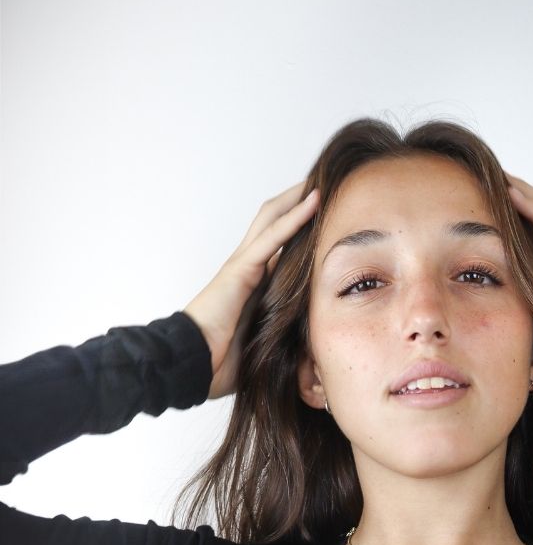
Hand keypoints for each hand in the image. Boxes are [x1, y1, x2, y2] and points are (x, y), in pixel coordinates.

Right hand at [182, 181, 321, 399]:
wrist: (192, 366)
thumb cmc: (222, 363)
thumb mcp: (268, 345)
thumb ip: (289, 338)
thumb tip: (318, 352)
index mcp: (255, 283)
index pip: (281, 246)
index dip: (302, 228)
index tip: (329, 217)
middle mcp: (249, 267)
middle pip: (276, 221)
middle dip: (300, 201)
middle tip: (328, 183)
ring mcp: (243, 264)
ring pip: (274, 218)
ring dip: (299, 197)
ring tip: (324, 178)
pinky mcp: (241, 269)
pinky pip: (272, 237)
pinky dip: (295, 218)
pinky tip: (314, 201)